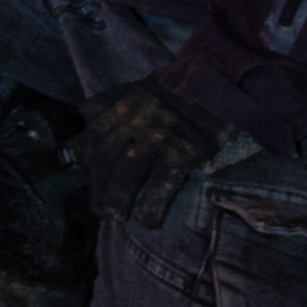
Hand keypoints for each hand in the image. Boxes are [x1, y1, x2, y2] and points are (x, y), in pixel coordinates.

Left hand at [82, 73, 249, 235]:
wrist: (223, 90)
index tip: (92, 183)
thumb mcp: (138, 87)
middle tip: (102, 209)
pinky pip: (161, 183)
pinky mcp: (186, 150)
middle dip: (100, 186)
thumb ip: (109, 99)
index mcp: (125, 102)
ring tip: (118, 217)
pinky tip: (147, 220)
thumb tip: (83, 115)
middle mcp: (138, 115)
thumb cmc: (179, 94)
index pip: (94, 136)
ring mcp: (161, 133)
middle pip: (107, 156)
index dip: (89, 164)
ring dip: (118, 199)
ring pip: (127, 170)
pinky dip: (151, 205)